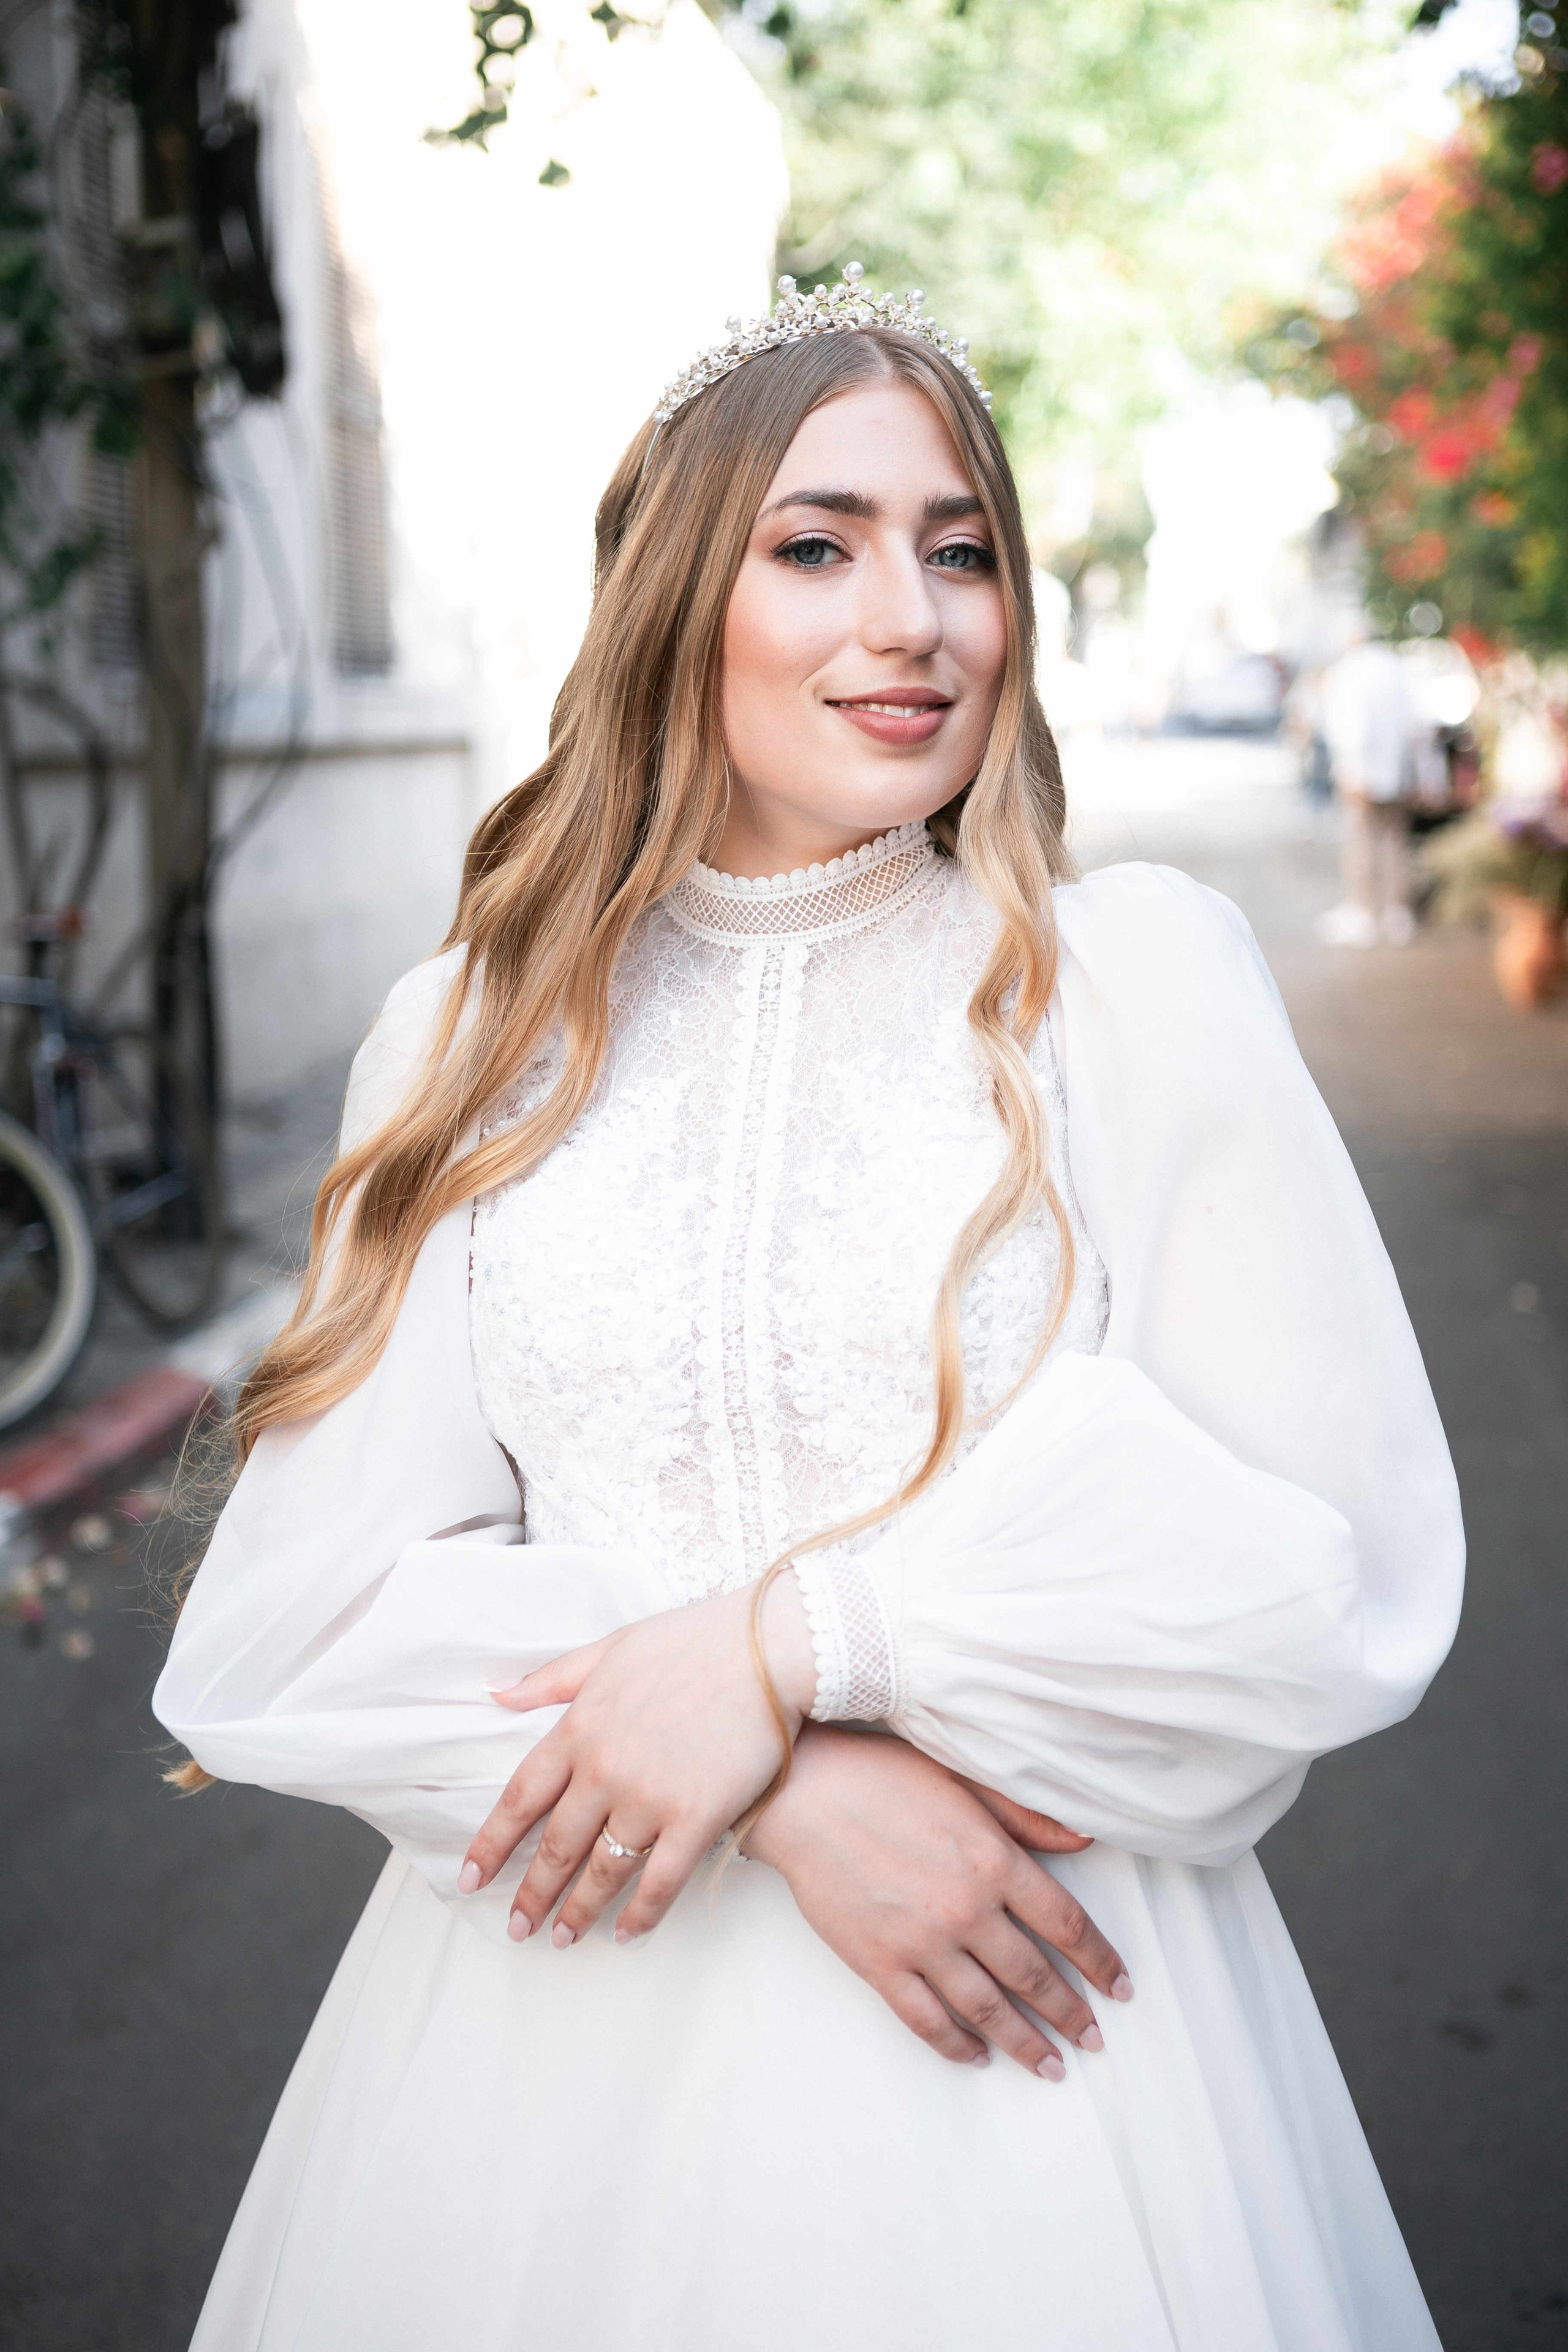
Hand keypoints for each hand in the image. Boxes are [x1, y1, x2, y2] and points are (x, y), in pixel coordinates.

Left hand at [458, 1572, 816, 1943]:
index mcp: (579, 1729)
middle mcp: (604, 1770)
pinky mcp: (697, 1818)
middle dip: (531, 1894)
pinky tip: (626, 1937)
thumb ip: (552, 1678)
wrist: (768, 1648)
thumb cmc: (692, 1642)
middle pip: (555, 1846)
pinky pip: (661, 1882)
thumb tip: (496, 1693)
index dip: (492, 1843)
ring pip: (602, 1873)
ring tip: (561, 1940)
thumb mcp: (611, 1648)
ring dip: (577, 1913)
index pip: (520, 1798)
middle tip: (516, 1927)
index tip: (471, 1877)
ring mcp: (650, 1798)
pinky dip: (640, 1916)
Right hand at [742, 1726, 1132, 2076]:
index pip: (1065, 1923)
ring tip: (1050, 2067)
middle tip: (1093, 2038)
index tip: (1119, 1986)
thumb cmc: (880, 1775)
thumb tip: (1085, 1839)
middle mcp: (965, 1910)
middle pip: (1033, 1975)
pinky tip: (975, 2056)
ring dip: (1023, 2043)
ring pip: (987, 2008)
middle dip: (1070, 2012)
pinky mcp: (878, 1963)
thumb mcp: (964, 1778)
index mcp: (993, 1860)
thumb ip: (1026, 1816)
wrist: (800, 1793)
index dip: (1099, 1959)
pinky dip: (955, 2045)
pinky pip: (926, 2019)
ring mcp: (921, 1943)